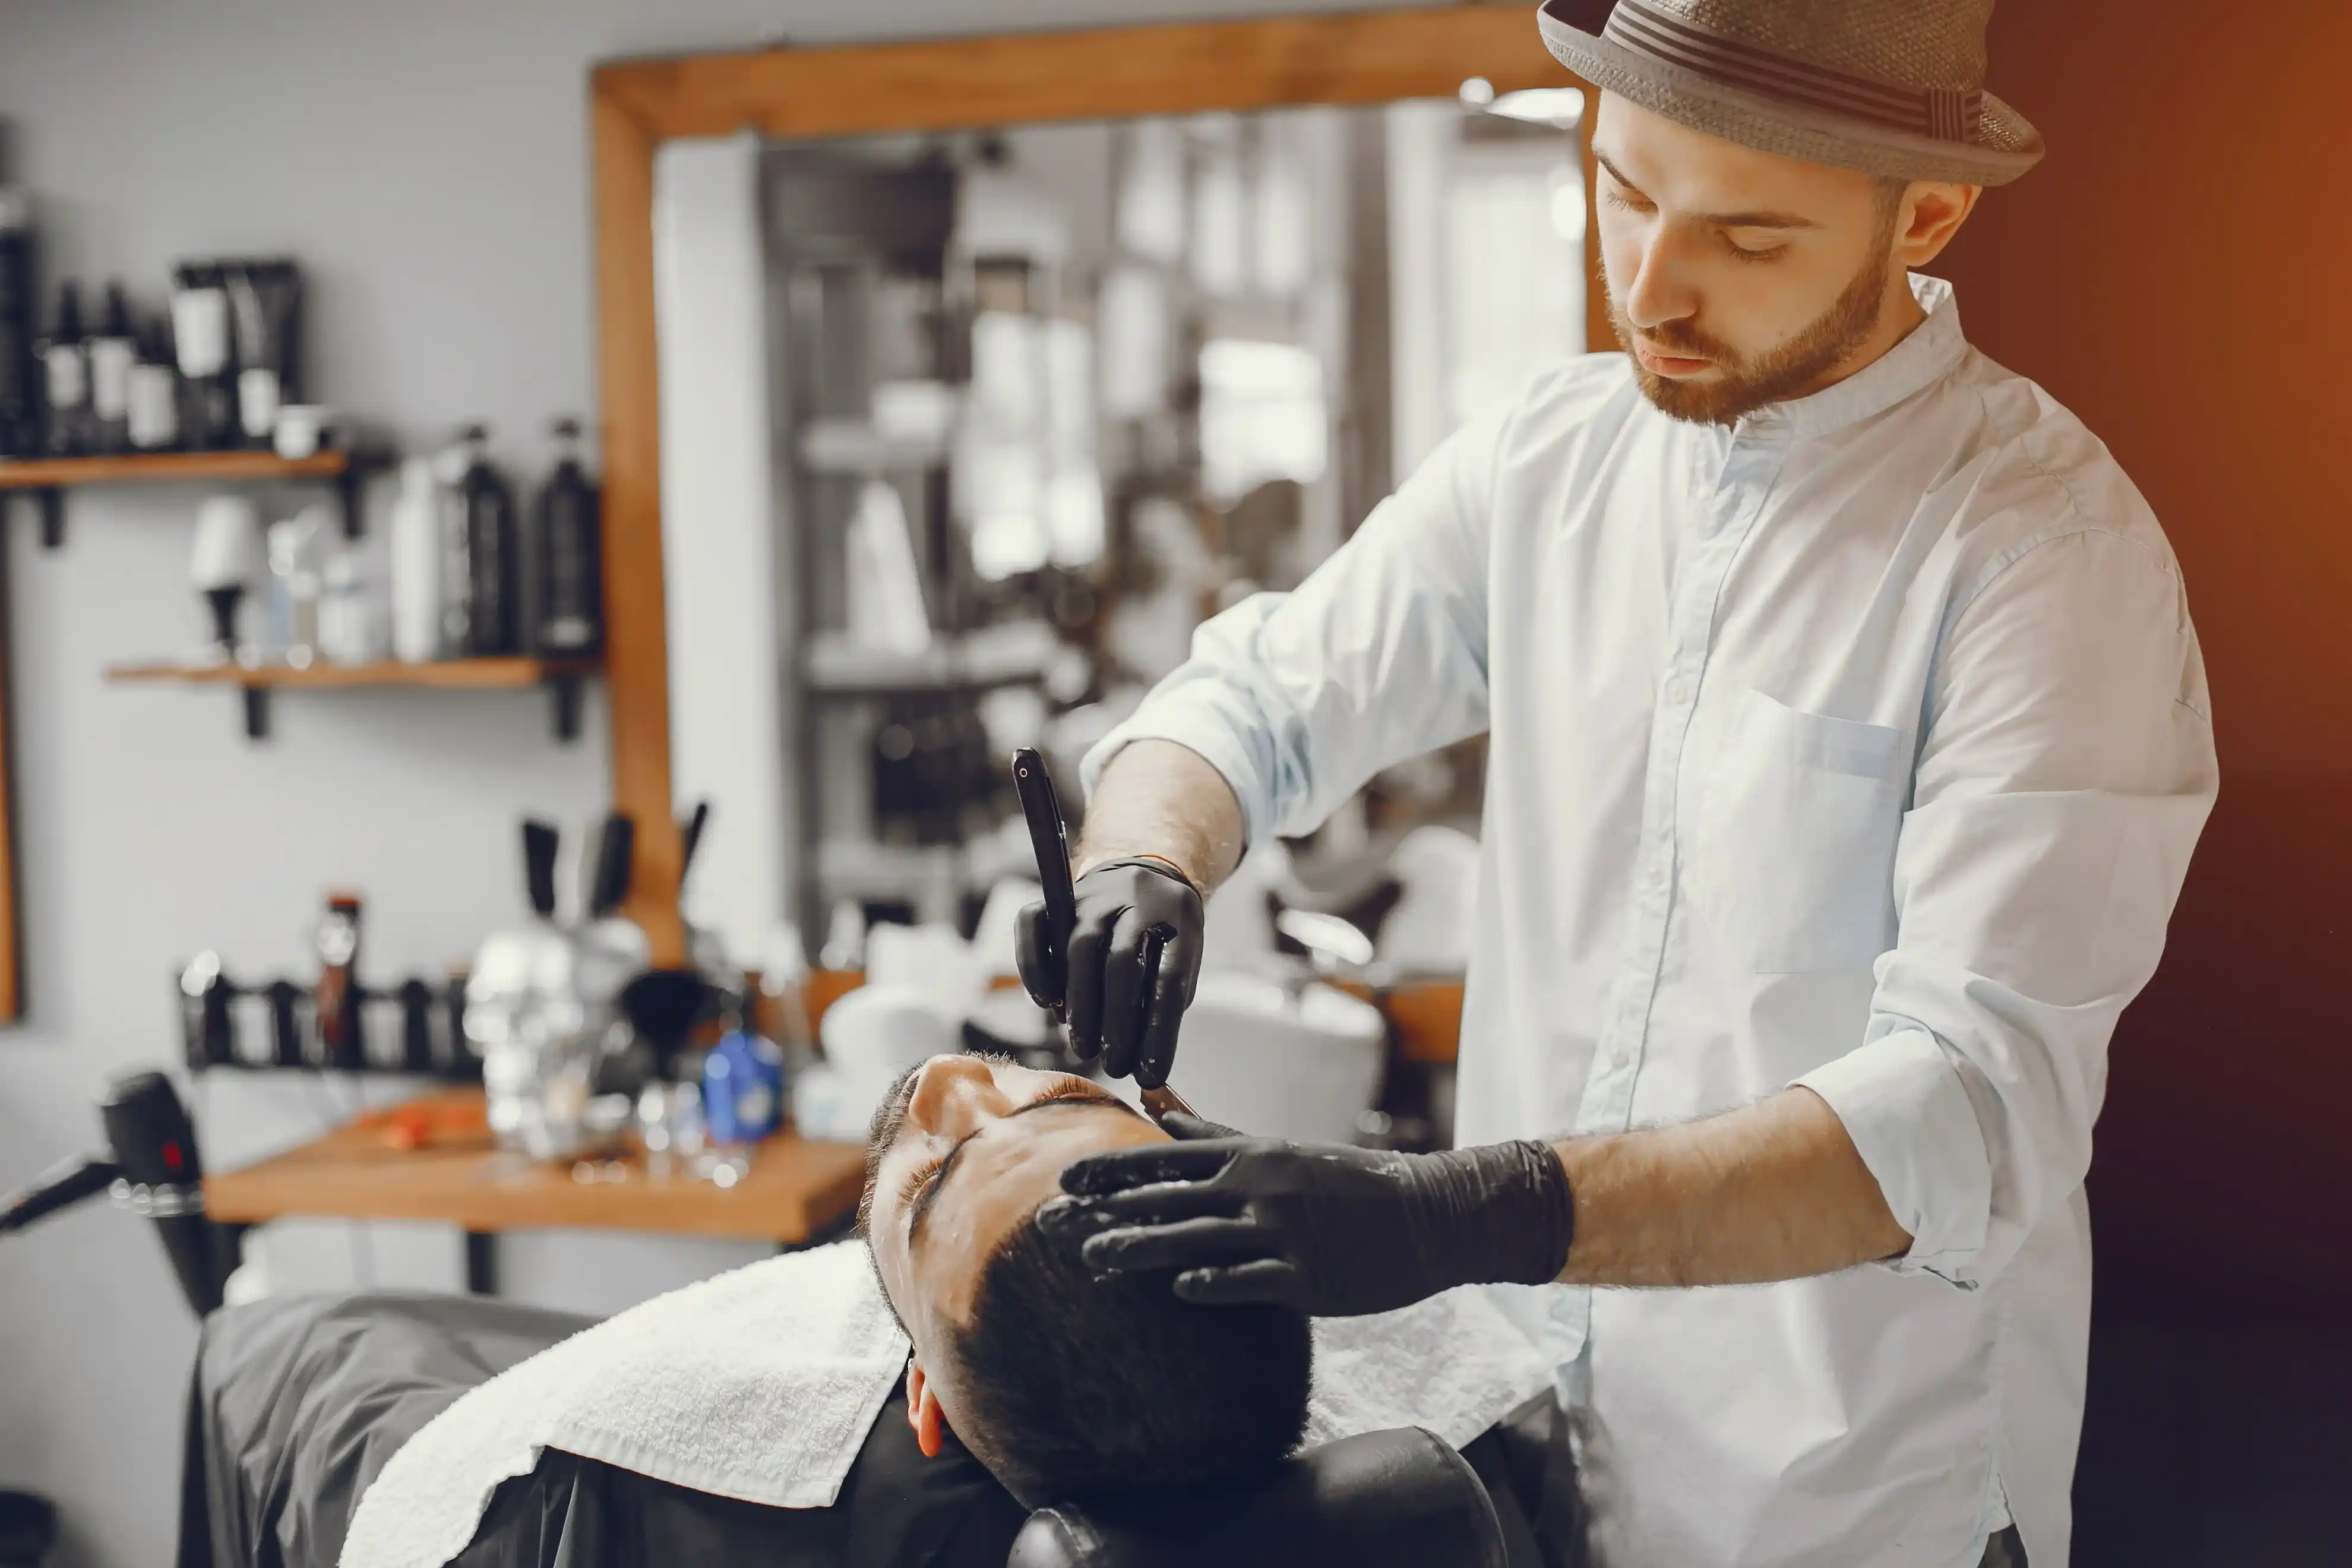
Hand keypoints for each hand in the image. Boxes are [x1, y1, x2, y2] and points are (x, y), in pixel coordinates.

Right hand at [1014, 857, 1203, 1088]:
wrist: (1143, 873)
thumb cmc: (1163, 933)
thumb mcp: (1181, 957)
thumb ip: (1164, 998)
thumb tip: (1142, 1058)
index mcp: (1178, 915)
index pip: (1170, 979)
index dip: (1160, 1032)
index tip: (1152, 1073)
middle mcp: (1134, 898)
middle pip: (1120, 963)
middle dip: (1116, 1023)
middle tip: (1112, 1065)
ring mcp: (1093, 894)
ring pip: (1079, 947)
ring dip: (1080, 1005)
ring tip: (1084, 1046)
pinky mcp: (1058, 897)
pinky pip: (1033, 924)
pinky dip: (1034, 965)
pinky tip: (1046, 1002)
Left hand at [1035, 1113, 1574, 1316]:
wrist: (1422, 1214)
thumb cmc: (1344, 1182)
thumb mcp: (1278, 1148)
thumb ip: (1215, 1134)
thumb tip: (1158, 1108)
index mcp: (1249, 1157)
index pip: (1165, 1159)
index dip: (1111, 1169)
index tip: (1063, 1177)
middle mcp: (1256, 1188)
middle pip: (1167, 1200)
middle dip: (1106, 1211)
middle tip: (1052, 1224)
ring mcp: (1279, 1232)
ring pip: (1196, 1239)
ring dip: (1140, 1249)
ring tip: (1092, 1260)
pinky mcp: (1305, 1276)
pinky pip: (1250, 1278)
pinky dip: (1214, 1282)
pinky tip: (1179, 1290)